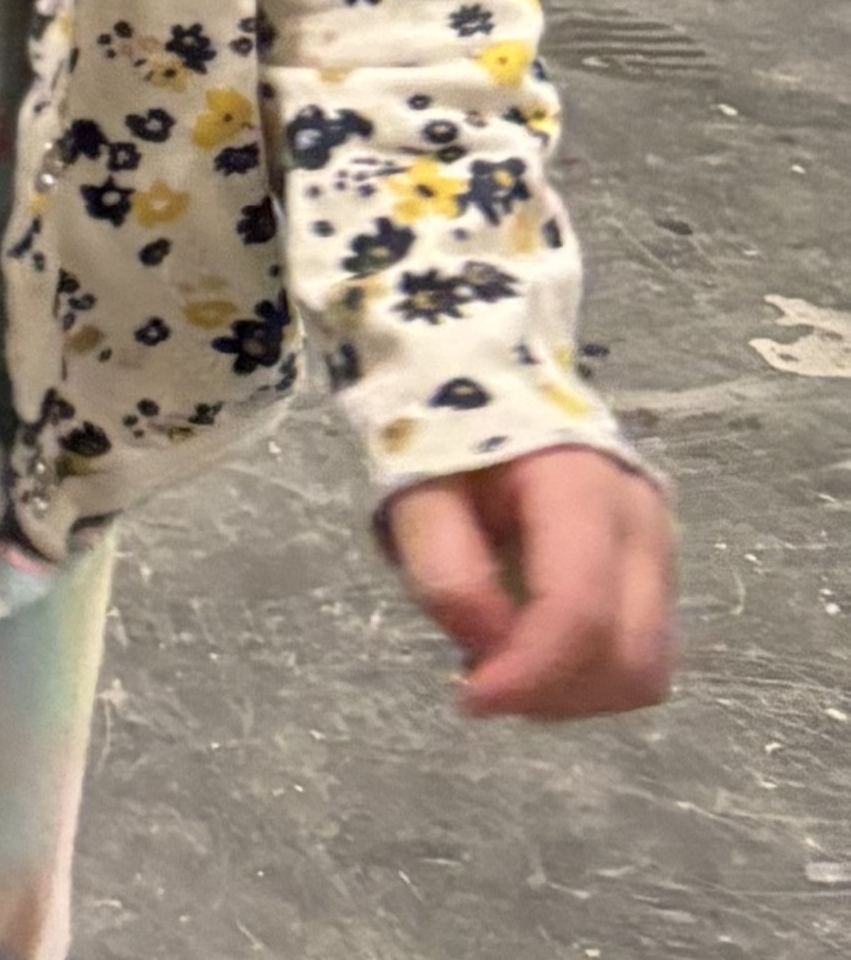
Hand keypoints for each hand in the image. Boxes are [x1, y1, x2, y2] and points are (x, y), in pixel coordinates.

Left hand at [380, 447, 676, 718]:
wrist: (484, 380)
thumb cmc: (445, 434)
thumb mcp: (416, 488)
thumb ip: (445, 571)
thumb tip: (489, 650)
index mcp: (581, 489)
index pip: (582, 611)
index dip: (531, 674)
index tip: (471, 699)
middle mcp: (643, 524)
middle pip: (634, 659)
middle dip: (556, 692)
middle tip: (482, 681)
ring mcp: (662, 550)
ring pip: (648, 669)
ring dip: (574, 691)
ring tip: (503, 656)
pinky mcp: (658, 572)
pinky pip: (642, 653)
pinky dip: (589, 673)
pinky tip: (534, 645)